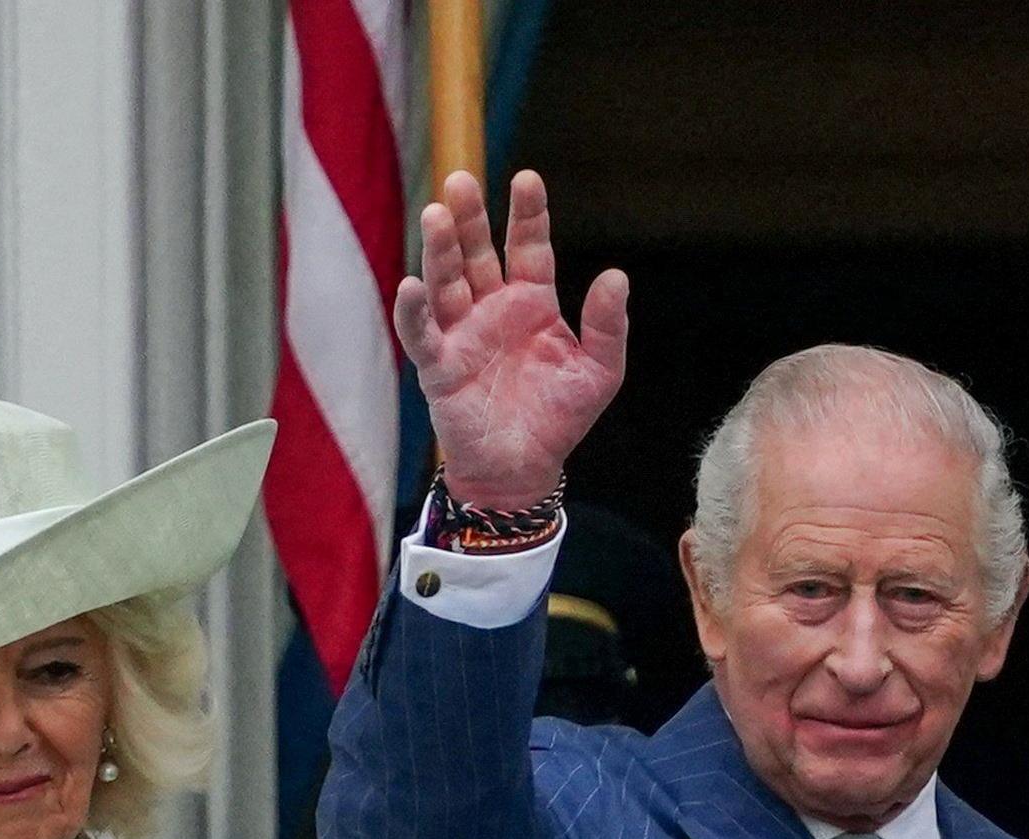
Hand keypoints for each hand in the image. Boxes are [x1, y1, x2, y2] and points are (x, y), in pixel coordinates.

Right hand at [395, 169, 629, 510]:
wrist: (524, 469)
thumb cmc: (559, 418)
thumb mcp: (600, 372)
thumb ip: (609, 327)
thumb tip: (616, 276)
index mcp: (531, 301)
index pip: (528, 247)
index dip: (526, 214)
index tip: (527, 179)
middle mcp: (491, 308)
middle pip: (477, 253)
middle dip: (470, 218)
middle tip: (462, 181)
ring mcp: (460, 333)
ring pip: (446, 282)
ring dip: (440, 250)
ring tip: (436, 215)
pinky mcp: (438, 365)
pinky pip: (420, 333)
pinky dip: (413, 310)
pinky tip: (412, 285)